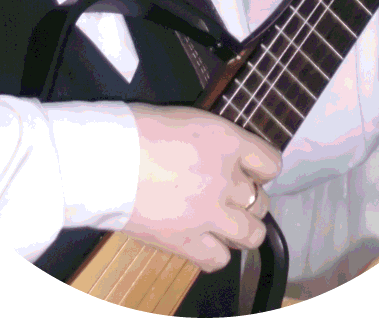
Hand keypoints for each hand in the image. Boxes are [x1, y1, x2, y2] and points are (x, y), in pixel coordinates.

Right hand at [123, 104, 280, 270]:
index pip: (271, 163)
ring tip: (223, 222)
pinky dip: (215, 252)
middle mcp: (227, 179)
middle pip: (261, 201)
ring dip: (241, 229)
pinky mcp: (188, 242)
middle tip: (228, 196)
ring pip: (251, 234)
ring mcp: (210, 214)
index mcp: (228, 141)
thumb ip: (215, 142)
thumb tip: (223, 157)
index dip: (261, 169)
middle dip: (248, 200)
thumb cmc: (139, 129)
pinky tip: (202, 239)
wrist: (107, 158)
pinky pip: (219, 259)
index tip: (250, 171)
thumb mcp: (187, 120)